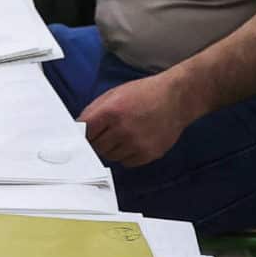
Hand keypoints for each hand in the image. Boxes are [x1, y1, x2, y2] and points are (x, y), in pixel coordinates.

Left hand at [78, 74, 194, 167]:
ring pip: (111, 156)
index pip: (84, 133)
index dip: (83, 134)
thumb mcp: (113, 94)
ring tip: (123, 134)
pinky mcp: (150, 153)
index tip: (84, 135)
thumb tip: (78, 129)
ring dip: (112, 149)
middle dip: (97, 141)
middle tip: (106, 133)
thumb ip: (93, 112)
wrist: (177, 97)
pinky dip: (126, 155)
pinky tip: (133, 141)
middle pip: (96, 147)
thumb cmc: (144, 93)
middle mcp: (123, 130)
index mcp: (111, 112)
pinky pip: (127, 162)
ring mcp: (137, 143)